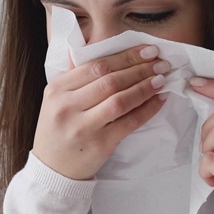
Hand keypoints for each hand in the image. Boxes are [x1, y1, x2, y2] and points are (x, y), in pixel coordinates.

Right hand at [33, 45, 168, 179]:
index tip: (146, 50)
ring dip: (145, 87)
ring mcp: (83, 127)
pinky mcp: (100, 145)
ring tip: (161, 79)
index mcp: (57, 89)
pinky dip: (147, 109)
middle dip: (139, 69)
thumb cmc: (59, 129)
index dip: (125, 56)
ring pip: (120, 100)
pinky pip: (129, 123)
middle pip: (110, 80)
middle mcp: (67, 106)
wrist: (52, 170)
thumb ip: (76, 75)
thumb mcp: (57, 99)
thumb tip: (94, 44)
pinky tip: (158, 100)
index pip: (96, 65)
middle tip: (160, 62)